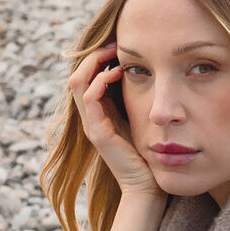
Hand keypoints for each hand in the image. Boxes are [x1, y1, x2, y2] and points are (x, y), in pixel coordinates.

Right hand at [68, 41, 166, 200]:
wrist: (147, 188)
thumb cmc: (148, 157)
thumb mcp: (142, 121)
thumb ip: (139, 101)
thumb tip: (151, 75)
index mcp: (99, 113)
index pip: (87, 76)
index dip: (98, 57)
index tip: (118, 44)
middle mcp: (91, 117)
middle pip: (78, 74)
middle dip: (94, 54)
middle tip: (113, 41)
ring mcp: (91, 125)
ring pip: (78, 81)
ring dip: (95, 62)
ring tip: (114, 52)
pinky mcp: (97, 133)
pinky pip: (90, 98)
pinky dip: (100, 81)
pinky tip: (118, 73)